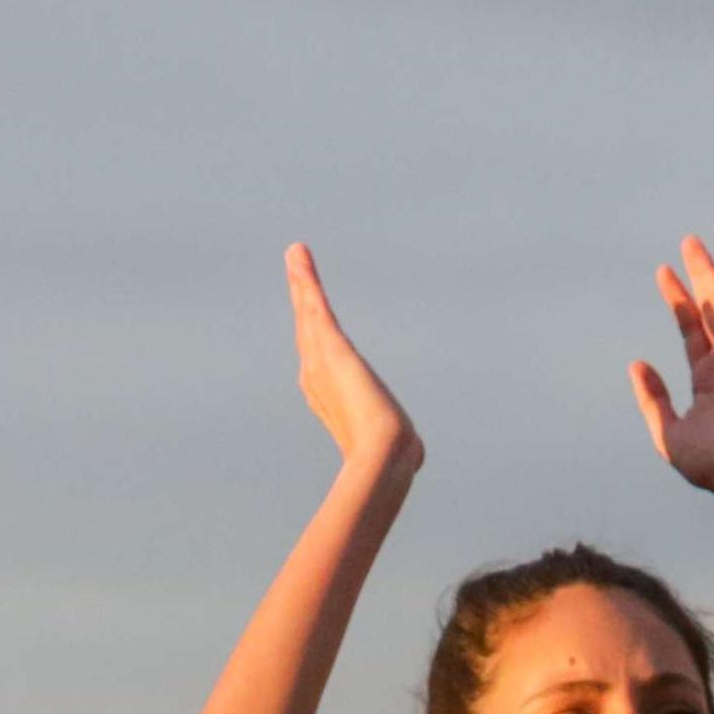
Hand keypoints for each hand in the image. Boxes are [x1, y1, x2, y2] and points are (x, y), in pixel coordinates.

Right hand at [286, 244, 415, 468]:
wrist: (382, 455)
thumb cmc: (388, 458)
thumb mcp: (394, 446)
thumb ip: (401, 446)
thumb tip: (417, 459)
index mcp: (327, 396)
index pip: (317, 355)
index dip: (311, 332)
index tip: (309, 313)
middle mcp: (316, 376)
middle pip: (307, 328)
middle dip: (302, 298)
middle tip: (296, 267)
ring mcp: (320, 359)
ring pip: (308, 311)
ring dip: (301, 281)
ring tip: (296, 254)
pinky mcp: (331, 345)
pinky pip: (315, 305)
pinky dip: (305, 280)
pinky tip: (299, 256)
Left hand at [631, 236, 713, 500]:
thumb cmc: (710, 465)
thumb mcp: (667, 432)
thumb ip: (653, 398)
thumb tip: (637, 364)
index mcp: (709, 381)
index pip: (692, 330)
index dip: (678, 301)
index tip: (662, 273)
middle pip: (712, 309)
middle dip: (698, 276)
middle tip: (687, 243)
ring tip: (695, 246)